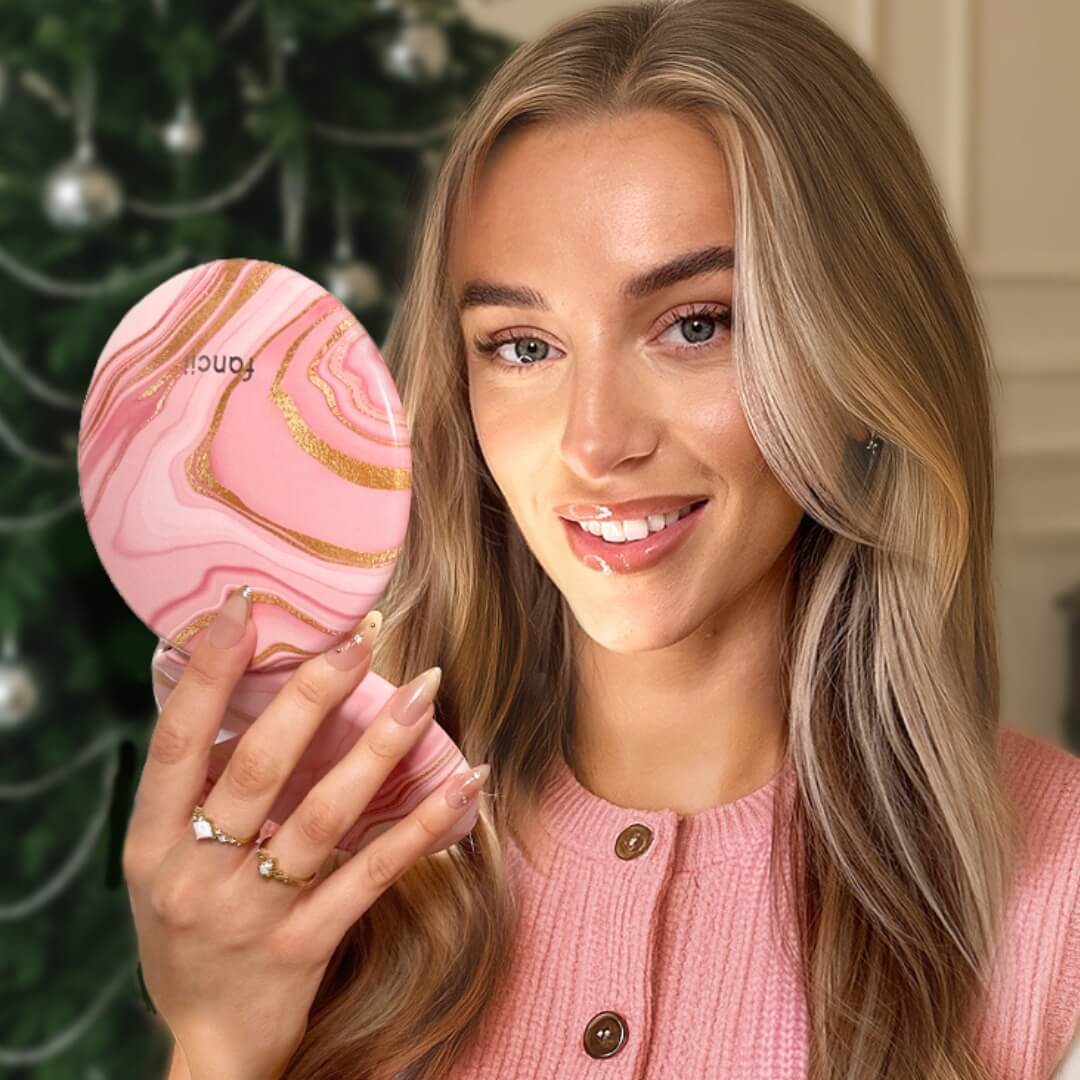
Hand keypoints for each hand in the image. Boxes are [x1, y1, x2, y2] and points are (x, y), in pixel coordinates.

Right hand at [122, 589, 489, 1079]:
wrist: (209, 1042)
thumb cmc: (189, 931)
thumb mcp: (165, 865)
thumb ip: (196, 792)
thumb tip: (245, 690)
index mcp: (151, 843)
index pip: (175, 741)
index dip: (210, 671)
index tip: (245, 606)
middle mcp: (194, 874)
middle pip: (260, 766)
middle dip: (313, 693)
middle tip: (362, 637)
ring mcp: (251, 913)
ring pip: (324, 815)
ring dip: (379, 747)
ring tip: (423, 692)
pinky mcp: (305, 946)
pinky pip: (372, 873)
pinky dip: (421, 824)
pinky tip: (461, 783)